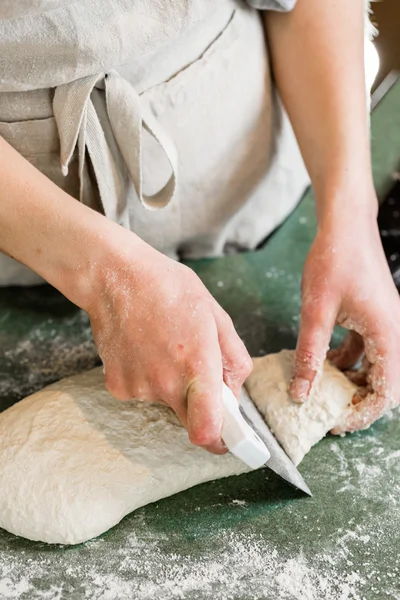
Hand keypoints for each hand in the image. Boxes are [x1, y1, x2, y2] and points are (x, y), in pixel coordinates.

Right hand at [87, 235, 251, 453]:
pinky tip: (144, 349)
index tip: (229, 437)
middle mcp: (165, 384)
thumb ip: (234, 358)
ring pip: (166, 403)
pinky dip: (148, 378)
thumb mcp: (216, 315)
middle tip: (195, 372)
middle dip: (199, 406)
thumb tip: (234, 391)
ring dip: (171, 386)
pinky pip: (142, 393)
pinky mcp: (117, 386)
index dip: (221, 441)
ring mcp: (138, 388)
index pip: (207, 431)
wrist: (116, 278)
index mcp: (197, 366)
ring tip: (164, 346)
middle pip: (189, 420)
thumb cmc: (170, 289)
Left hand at [289, 192, 399, 432]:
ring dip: (350, 380)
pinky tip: (322, 360)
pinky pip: (365, 349)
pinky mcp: (373, 316)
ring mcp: (385, 324)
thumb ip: (309, 355)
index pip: (385, 393)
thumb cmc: (334, 260)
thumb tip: (300, 393)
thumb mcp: (316, 312)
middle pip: (383, 383)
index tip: (334, 422)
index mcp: (387, 335)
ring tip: (320, 389)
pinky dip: (346, 360)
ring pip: (374, 367)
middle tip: (326, 411)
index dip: (362, 414)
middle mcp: (393, 332)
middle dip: (356, 400)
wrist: (345, 223)